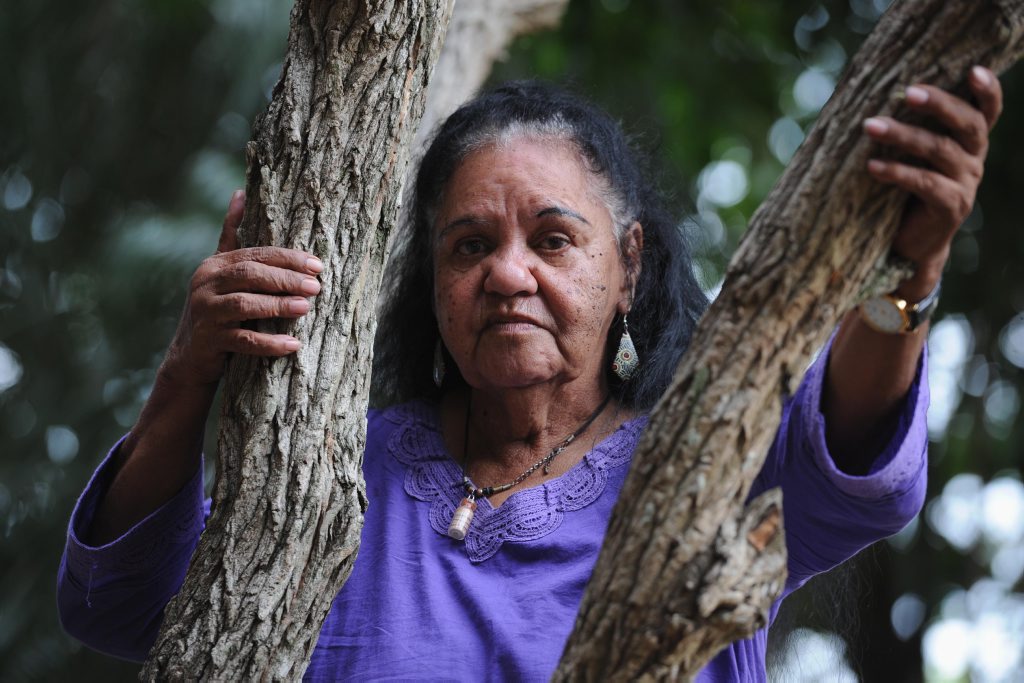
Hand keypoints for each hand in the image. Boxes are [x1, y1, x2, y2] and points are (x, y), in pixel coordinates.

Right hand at [161, 190, 323, 386]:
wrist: (189, 356)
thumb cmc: (217, 309)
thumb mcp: (221, 272)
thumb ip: (231, 236)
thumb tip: (240, 192)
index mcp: (215, 265)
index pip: (256, 254)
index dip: (288, 258)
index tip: (317, 265)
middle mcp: (205, 283)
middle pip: (249, 275)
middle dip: (285, 279)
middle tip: (316, 286)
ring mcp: (205, 312)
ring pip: (244, 305)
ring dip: (277, 306)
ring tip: (305, 307)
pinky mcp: (208, 341)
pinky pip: (242, 341)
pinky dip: (268, 343)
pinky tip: (292, 345)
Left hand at [863, 65, 1002, 299]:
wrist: (910, 242)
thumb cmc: (905, 188)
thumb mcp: (912, 155)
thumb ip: (910, 126)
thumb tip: (875, 90)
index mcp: (969, 141)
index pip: (987, 110)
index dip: (987, 90)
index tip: (974, 70)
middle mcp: (974, 158)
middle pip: (967, 124)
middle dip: (939, 104)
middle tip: (908, 93)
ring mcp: (966, 183)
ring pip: (940, 151)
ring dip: (903, 136)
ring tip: (870, 126)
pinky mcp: (951, 206)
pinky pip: (925, 183)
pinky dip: (897, 172)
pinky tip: (872, 167)